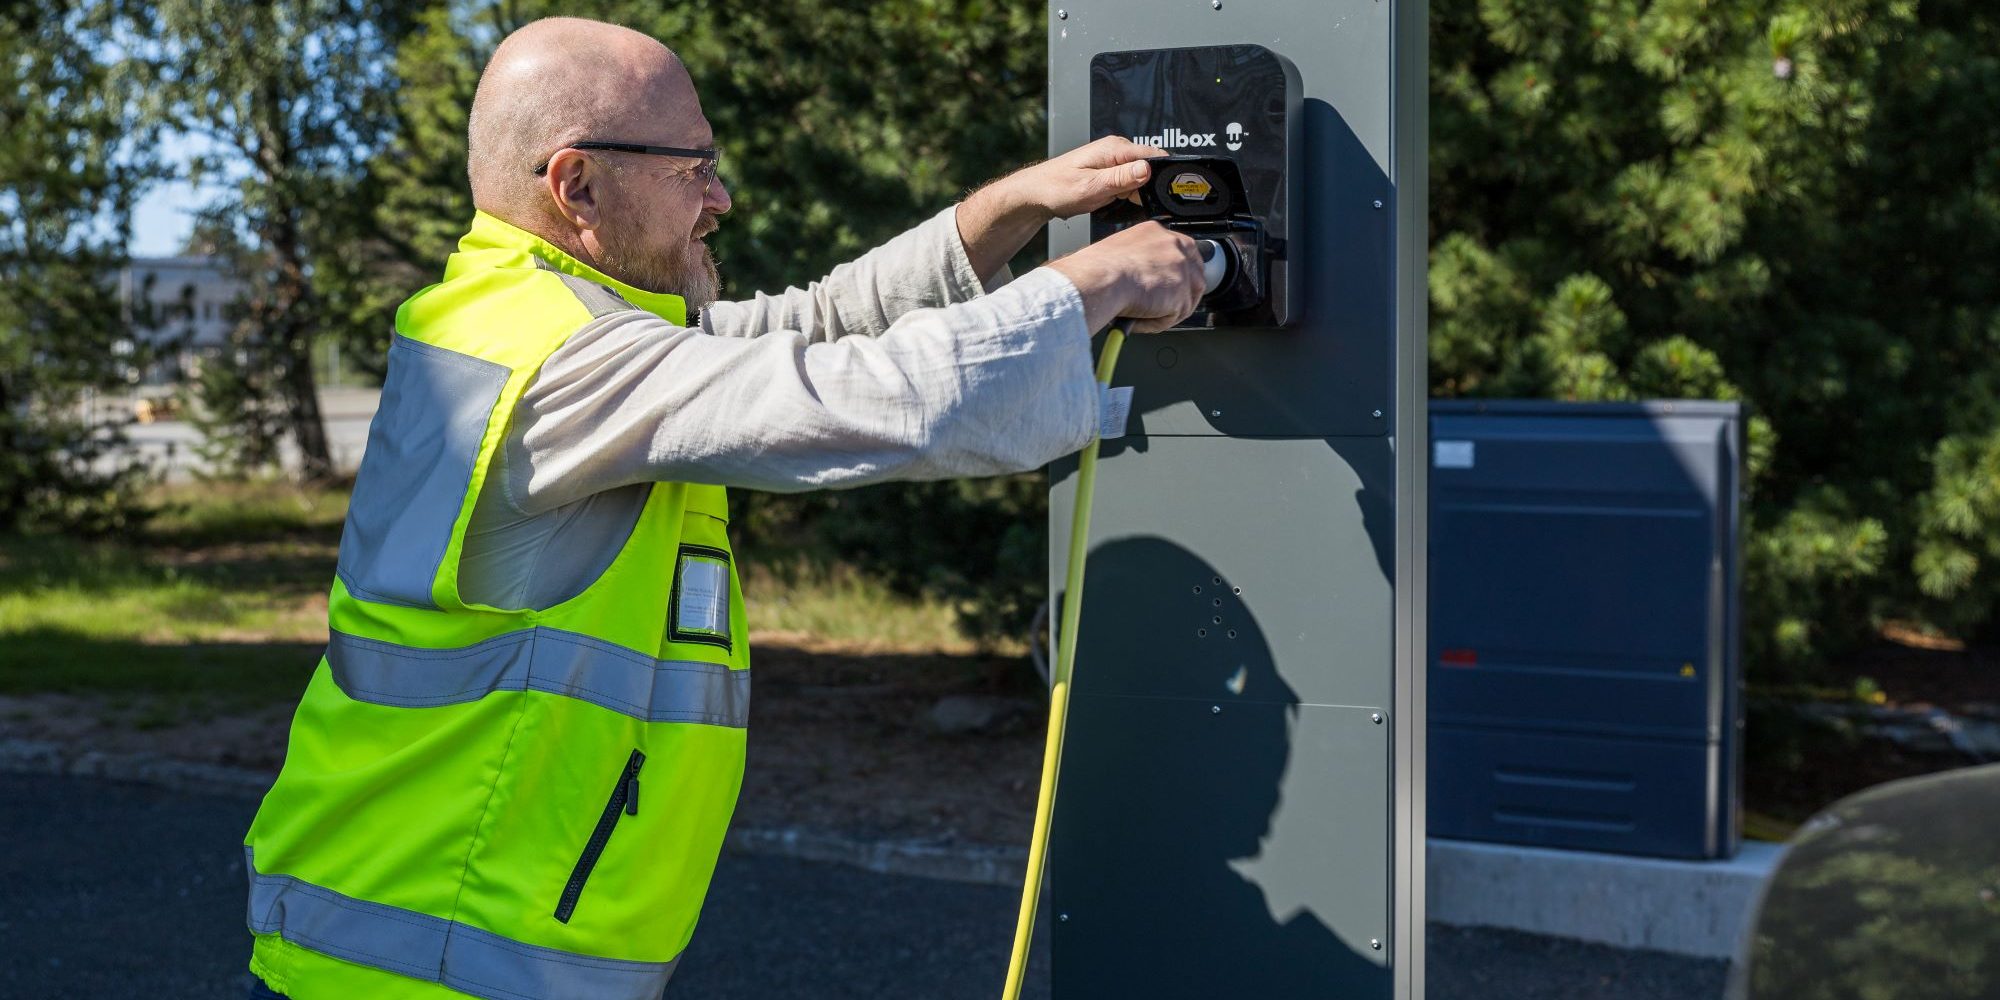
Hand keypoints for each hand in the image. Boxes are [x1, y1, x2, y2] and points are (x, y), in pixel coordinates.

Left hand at [996, 136, 1167, 221]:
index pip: (1154, 155)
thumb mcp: (1091, 187)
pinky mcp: (1110, 172)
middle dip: (1150, 187)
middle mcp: (1116, 150)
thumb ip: (1120, 179)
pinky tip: (1115, 202)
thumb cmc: (1056, 189)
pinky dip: (1127, 195)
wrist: (1036, 193)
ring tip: (1118, 202)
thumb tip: (1147, 169)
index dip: (1163, 174)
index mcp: (1114, 148)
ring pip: (1141, 178)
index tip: (1166, 192)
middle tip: (1133, 203)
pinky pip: (1129, 183)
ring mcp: (1113, 161)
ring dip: (1136, 193)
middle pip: (1150, 167)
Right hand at [1046, 222, 1204, 334]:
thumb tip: (1141, 277)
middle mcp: (1173, 246)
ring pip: (1187, 298)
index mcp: (1156, 232)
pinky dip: (1157, 322)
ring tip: (1142, 314)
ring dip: (1167, 310)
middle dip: (1181, 293)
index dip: (1178, 272)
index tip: (1171, 285)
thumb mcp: (1119, 250)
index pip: (1183, 250)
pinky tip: (1139, 318)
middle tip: (1161, 306)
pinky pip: (1174, 316)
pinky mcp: (1181, 293)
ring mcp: (1181, 269)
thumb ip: (1139, 259)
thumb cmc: (1097, 269)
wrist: (1098, 279)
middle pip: (1193, 273)